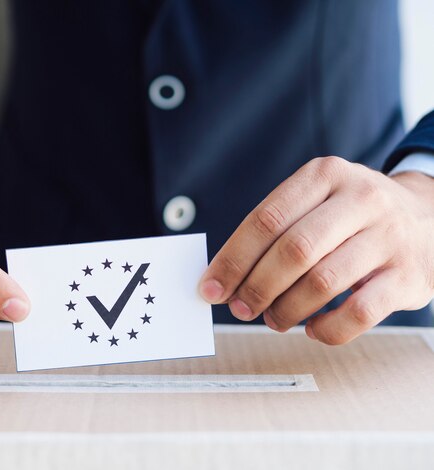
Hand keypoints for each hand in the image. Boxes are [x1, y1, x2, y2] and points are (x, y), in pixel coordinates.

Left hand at [199, 157, 433, 344]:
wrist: (429, 219)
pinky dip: (327, 328)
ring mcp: (390, 237)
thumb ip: (274, 229)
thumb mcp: (317, 200)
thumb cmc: (352, 216)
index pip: (266, 219)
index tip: (211, 288)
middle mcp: (361, 199)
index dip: (233, 258)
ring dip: (286, 310)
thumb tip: (223, 278)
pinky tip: (312, 328)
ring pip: (322, 283)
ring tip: (272, 319)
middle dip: (256, 287)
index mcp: (325, 175)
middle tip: (239, 308)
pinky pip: (358, 313)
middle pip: (293, 250)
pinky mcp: (409, 276)